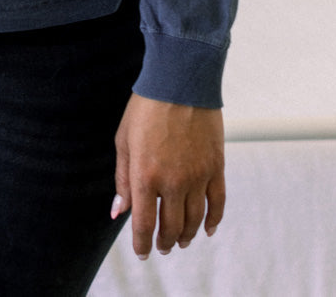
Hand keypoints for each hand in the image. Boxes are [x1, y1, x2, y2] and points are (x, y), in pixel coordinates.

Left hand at [112, 92, 224, 259]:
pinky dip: (213, 221)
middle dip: (165, 242)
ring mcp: (197, 176)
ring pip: (194, 220)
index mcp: (145, 175)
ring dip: (187, 236)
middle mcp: (172, 182)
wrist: (179, 81)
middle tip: (162, 247)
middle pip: (171, 227)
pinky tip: (207, 230)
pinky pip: (217, 204)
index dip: (141, 244)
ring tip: (181, 241)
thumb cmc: (146, 108)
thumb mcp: (123, 141)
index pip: (144, 224)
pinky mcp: (216, 167)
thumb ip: (122, 180)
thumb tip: (118, 212)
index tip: (142, 253)